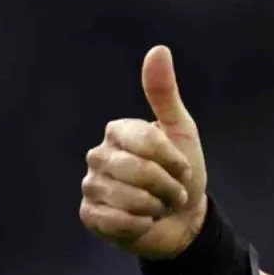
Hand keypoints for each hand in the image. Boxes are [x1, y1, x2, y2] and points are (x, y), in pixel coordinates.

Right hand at [79, 45, 207, 259]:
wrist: (183, 220)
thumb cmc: (182, 174)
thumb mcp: (181, 131)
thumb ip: (165, 94)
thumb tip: (158, 49)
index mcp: (118, 131)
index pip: (147, 141)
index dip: (173, 161)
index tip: (183, 169)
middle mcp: (98, 155)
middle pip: (139, 171)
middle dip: (168, 187)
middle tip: (173, 193)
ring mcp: (91, 185)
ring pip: (129, 198)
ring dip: (156, 207)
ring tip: (158, 206)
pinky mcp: (90, 215)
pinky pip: (117, 221)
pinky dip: (140, 225)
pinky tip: (142, 222)